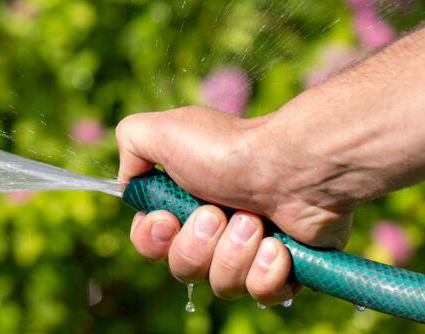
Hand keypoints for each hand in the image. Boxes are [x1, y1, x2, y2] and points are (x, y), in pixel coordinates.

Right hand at [116, 106, 350, 303]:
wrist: (296, 165)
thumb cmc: (230, 149)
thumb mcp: (161, 129)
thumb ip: (129, 144)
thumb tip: (128, 183)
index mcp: (183, 203)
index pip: (150, 244)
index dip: (152, 240)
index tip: (167, 220)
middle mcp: (214, 230)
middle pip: (183, 269)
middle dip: (198, 245)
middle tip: (219, 213)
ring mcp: (250, 252)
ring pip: (222, 285)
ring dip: (234, 254)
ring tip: (255, 221)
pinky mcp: (286, 269)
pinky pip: (263, 295)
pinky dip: (267, 272)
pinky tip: (278, 246)